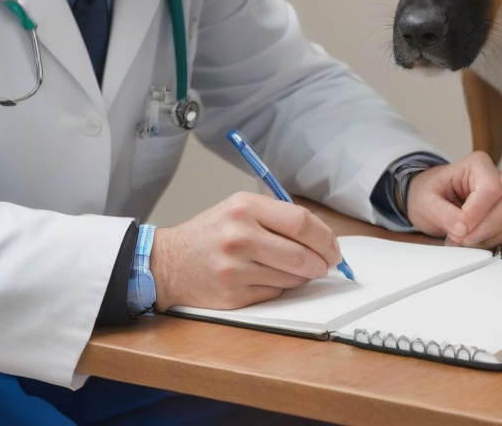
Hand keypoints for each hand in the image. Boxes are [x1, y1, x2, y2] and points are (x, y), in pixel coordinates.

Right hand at [150, 192, 342, 310]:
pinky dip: (280, 287)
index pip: (301, 222)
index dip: (325, 237)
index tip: (333, 247)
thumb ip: (278, 218)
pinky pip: (275, 292)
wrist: (169, 263)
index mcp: (244, 207)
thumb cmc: (209, 234)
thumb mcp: (239, 209)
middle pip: (301, 253)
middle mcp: (239, 235)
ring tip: (294, 269)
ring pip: (292, 277)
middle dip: (322, 262)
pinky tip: (267, 278)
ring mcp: (235, 267)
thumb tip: (322, 237)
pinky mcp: (233, 295)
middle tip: (326, 264)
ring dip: (302, 276)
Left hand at [405, 151, 501, 247]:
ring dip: (493, 237)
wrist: (433, 198)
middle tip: (461, 241)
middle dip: (486, 230)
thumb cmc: (430, 195)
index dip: (476, 215)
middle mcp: (500, 174)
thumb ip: (443, 215)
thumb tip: (463, 229)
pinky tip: (481, 240)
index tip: (458, 232)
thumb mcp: (426, 204)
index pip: (489, 190)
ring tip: (467, 242)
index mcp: (477, 164)